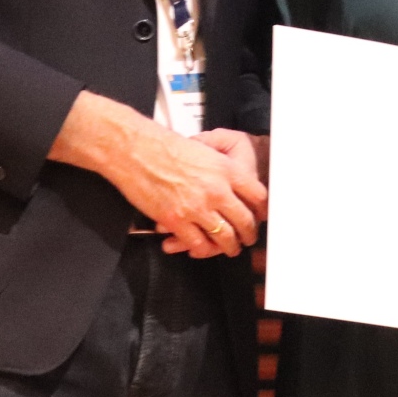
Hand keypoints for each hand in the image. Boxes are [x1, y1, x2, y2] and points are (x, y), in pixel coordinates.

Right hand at [160, 129, 268, 254]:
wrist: (136, 149)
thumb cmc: (165, 147)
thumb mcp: (206, 151)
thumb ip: (222, 171)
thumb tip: (233, 187)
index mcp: (226, 169)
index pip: (258, 196)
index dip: (261, 210)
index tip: (259, 216)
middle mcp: (216, 190)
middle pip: (245, 221)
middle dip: (249, 234)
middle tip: (247, 238)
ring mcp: (197, 207)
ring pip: (225, 238)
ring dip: (229, 247)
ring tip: (230, 248)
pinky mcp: (176, 221)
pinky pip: (197, 243)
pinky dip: (202, 249)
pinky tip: (202, 247)